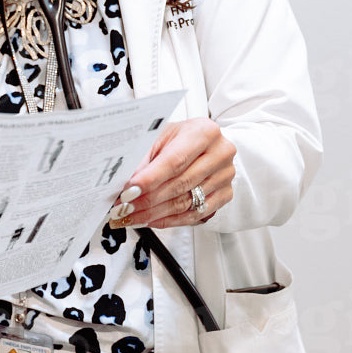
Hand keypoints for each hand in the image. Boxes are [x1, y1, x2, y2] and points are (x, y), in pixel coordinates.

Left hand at [117, 118, 234, 228]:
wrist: (203, 143)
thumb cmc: (180, 137)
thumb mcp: (160, 137)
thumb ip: (144, 159)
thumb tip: (126, 184)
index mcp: (204, 132)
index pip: (175, 161)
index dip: (150, 179)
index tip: (129, 191)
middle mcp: (219, 153)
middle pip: (180, 184)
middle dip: (148, 199)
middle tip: (125, 207)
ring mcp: (225, 175)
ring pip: (186, 202)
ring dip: (155, 213)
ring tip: (133, 215)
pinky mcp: (225, 194)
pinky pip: (195, 214)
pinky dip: (170, 220)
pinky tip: (152, 219)